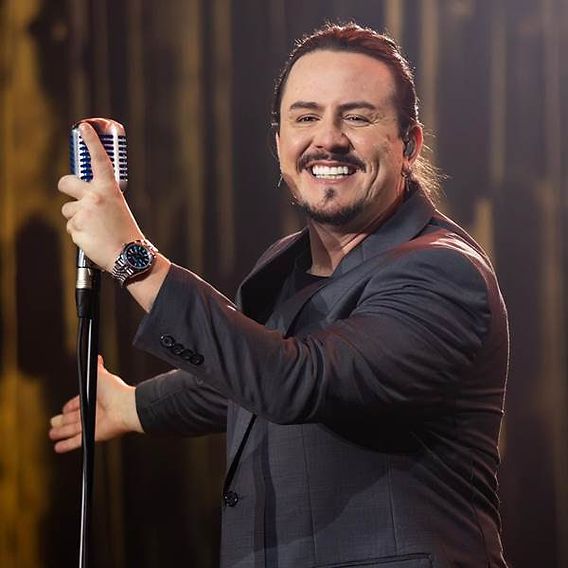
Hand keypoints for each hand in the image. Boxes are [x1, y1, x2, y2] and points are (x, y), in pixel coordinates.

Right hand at [49, 356, 142, 452]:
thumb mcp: (101, 375)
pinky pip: (78, 441)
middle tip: (53, 423)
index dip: (70, 406)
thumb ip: (97, 367)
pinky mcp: (94, 434)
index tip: (63, 410)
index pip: (79, 403)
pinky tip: (59, 446)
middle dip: (63, 421)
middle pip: (75, 417)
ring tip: (52, 434)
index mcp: (95, 398)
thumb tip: (97, 358)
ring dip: (62, 433)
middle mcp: (95, 411)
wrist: (125, 406)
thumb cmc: (115, 391)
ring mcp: (94, 423)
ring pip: (74, 429)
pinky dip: (67, 445)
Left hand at [59, 122, 143, 270]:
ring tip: (95, 229)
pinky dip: (79, 233)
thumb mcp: (118, 208)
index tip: (83, 128)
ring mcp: (83, 212)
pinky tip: (93, 238)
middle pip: (65, 183)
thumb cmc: (126, 233)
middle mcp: (94, 196)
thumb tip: (84, 195)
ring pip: (67, 210)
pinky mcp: (75, 227)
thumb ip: (102, 197)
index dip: (91, 141)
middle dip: (66, 188)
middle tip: (74, 196)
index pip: (99, 159)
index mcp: (109, 189)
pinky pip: (70, 227)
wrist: (129, 255)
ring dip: (76, 218)